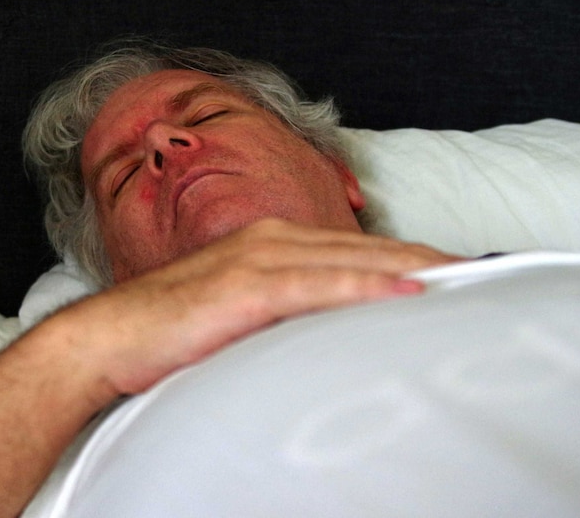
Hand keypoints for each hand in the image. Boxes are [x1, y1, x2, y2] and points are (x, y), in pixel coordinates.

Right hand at [41, 218, 461, 398]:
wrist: (109, 337)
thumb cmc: (167, 328)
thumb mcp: (234, 312)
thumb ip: (277, 308)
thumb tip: (318, 325)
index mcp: (264, 243)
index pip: (348, 246)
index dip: (399, 253)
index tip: (442, 268)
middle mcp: (266, 240)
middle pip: (360, 244)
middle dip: (420, 254)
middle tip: (471, 269)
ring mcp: (256, 259)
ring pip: (349, 257)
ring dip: (409, 264)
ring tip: (459, 275)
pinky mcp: (245, 287)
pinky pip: (320, 284)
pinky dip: (368, 284)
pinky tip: (406, 288)